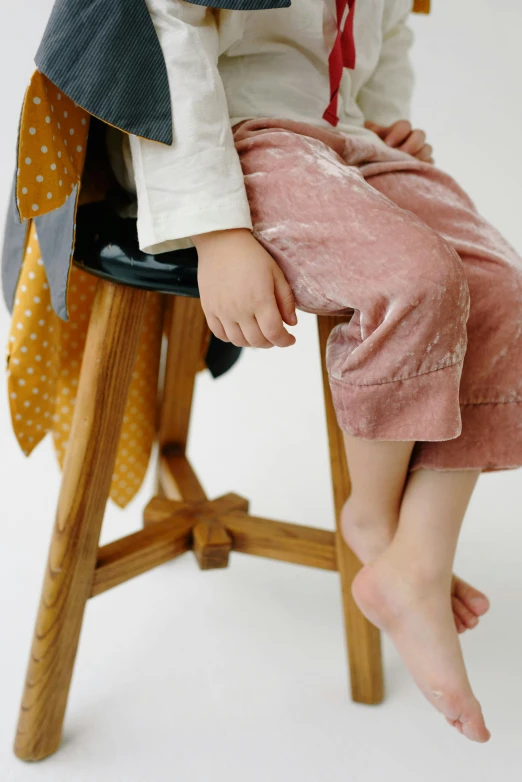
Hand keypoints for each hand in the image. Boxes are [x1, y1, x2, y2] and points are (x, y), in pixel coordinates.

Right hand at [193, 227, 296, 347]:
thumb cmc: (251, 254)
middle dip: (271, 342)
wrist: (221, 241)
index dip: (285, 341)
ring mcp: (222, 311)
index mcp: (260, 300)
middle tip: (276, 335)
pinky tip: (240, 330)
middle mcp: (240, 309)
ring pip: (239, 341)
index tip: (290, 339)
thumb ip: (285, 300)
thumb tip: (291, 324)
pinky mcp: (209, 309)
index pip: (274, 333)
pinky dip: (232, 338)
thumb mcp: (276, 273)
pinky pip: (220, 334)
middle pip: (257, 341)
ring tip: (259, 333)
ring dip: (252, 342)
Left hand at [364, 119, 434, 163]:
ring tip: (407, 165)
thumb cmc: (373, 151)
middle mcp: (412, 138)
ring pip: (427, 149)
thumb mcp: (370, 140)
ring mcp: (421, 152)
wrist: (376, 167)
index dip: (398, 133)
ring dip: (419, 156)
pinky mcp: (424, 166)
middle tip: (400, 154)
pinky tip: (414, 172)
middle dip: (411, 144)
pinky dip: (424, 167)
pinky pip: (430, 165)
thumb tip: (369, 126)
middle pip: (420, 135)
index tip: (387, 144)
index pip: (404, 125)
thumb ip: (371, 132)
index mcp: (399, 131)